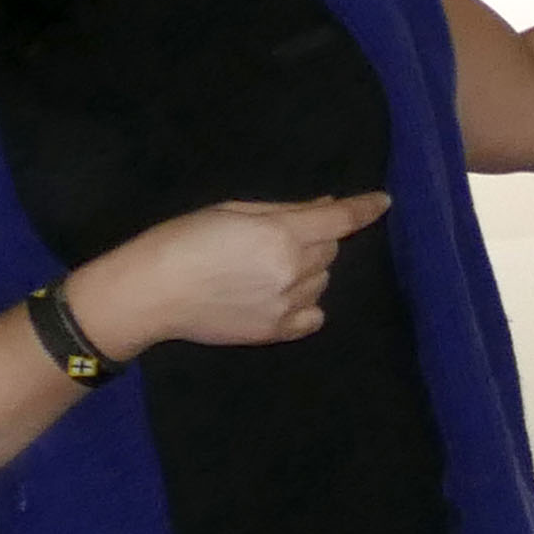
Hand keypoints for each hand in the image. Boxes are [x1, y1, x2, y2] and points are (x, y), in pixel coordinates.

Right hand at [68, 191, 390, 352]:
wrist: (151, 292)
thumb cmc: (183, 240)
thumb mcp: (232, 210)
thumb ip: (285, 211)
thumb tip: (325, 205)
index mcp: (282, 235)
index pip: (339, 220)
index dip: (364, 208)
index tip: (382, 202)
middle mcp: (294, 271)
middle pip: (330, 251)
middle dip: (315, 240)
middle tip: (276, 239)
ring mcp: (288, 305)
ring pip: (322, 282)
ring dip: (307, 271)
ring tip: (265, 269)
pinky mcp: (276, 332)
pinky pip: (314, 316)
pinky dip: (306, 304)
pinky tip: (281, 297)